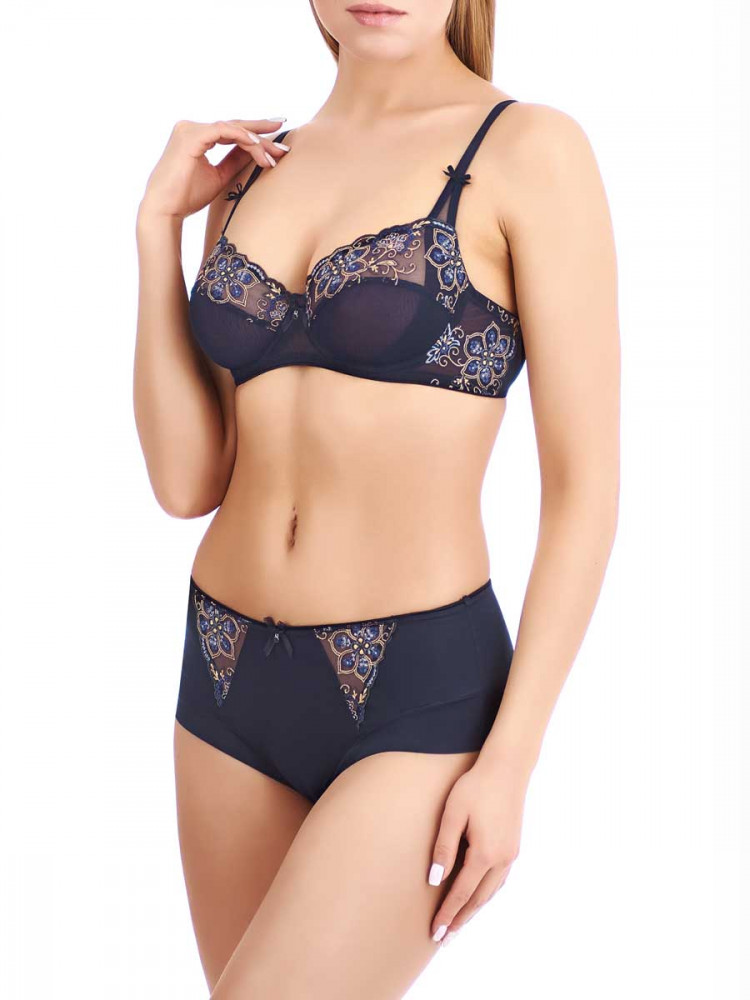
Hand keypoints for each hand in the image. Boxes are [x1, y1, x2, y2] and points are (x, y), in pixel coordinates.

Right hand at [138, 116, 290, 222]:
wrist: (165, 209)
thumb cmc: (187, 196)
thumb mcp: (220, 176)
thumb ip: (236, 161)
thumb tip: (257, 151)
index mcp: (197, 136)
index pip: (232, 132)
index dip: (256, 136)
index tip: (277, 145)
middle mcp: (192, 128)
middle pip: (235, 127)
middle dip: (262, 135)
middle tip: (284, 144)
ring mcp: (190, 129)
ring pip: (232, 128)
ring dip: (256, 141)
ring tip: (274, 155)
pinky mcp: (190, 135)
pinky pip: (223, 131)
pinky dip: (242, 137)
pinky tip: (258, 146)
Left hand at [427, 754, 529, 944]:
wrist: (507, 768)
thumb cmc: (475, 786)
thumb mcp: (453, 814)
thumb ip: (443, 848)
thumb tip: (435, 881)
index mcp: (485, 854)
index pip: (461, 893)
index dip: (447, 914)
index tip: (435, 932)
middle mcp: (502, 860)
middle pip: (478, 899)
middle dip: (460, 919)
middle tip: (443, 938)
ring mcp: (511, 854)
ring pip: (490, 892)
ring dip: (474, 910)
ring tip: (458, 923)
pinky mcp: (514, 847)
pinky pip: (498, 881)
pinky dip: (486, 894)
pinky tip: (478, 896)